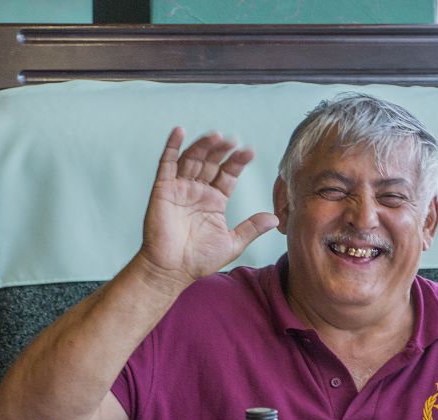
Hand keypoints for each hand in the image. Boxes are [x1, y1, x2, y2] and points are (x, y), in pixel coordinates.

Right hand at [138, 127, 277, 284]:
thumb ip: (251, 228)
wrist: (172, 271)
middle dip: (222, 151)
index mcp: (214, 201)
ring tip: (217, 136)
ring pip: (192, 159)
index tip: (250, 152)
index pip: (228, 174)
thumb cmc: (199, 260)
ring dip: (203, 146)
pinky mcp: (162, 190)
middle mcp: (198, 191)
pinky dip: (172, 146)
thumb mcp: (232, 243)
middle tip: (234, 140)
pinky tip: (180, 131)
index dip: (237, 162)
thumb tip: (275, 219)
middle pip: (211, 163)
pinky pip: (166, 164)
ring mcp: (180, 189)